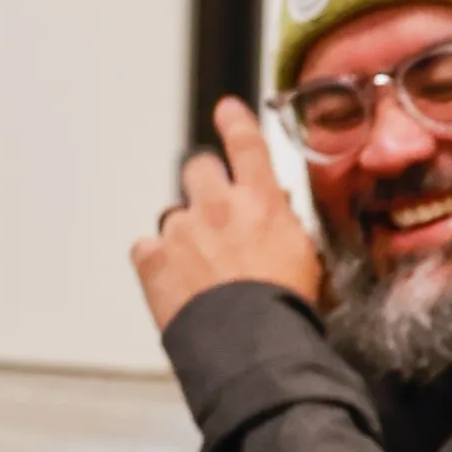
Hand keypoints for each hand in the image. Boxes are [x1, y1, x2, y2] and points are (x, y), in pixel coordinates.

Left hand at [131, 98, 320, 334]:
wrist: (250, 342)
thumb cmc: (285, 308)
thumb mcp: (305, 258)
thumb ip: (285, 224)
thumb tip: (277, 206)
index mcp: (261, 202)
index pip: (247, 144)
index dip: (235, 121)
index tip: (226, 109)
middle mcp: (218, 205)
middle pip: (197, 167)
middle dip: (202, 183)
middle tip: (210, 213)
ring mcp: (182, 230)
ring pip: (172, 215)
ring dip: (182, 233)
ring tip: (198, 270)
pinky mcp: (153, 259)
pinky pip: (146, 248)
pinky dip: (156, 262)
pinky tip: (173, 283)